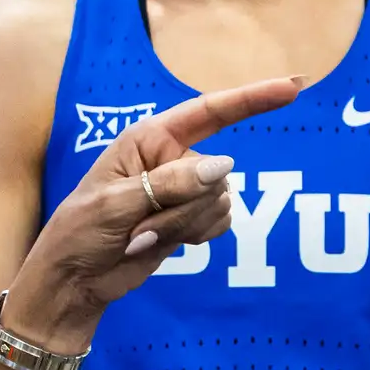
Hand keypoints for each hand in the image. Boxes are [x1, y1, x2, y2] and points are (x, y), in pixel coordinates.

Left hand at [3, 77, 301, 347]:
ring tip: (140, 237)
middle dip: (183, 208)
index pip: (209, 112)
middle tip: (136, 228)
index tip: (294, 88)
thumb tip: (225, 167)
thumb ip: (169, 185)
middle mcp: (171, 158)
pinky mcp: (190, 219)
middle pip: (216, 176)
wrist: (75, 281)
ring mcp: (183, 190)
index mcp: (148, 138)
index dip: (252, 99)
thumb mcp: (114, 205)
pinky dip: (194, 237)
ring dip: (183, 227)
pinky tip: (160, 243)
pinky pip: (219, 224)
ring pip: (220, 204)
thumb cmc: (80, 232)